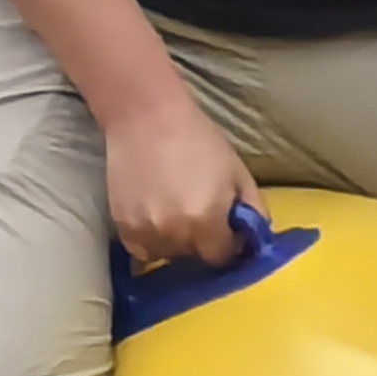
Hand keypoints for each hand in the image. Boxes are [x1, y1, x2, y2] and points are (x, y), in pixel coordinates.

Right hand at [105, 93, 259, 270]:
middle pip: (195, 257)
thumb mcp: (238, 173)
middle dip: (204, 243)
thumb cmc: (199, 140)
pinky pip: (141, 250)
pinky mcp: (122, 225)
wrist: (147, 118)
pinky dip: (151, 241)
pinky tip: (157, 218)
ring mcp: (145, 231)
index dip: (228, 245)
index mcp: (207, 220)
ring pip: (168, 255)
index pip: (221, 256)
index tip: (228, 231)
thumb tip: (255, 239)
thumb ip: (253, 210)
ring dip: (177, 243)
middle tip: (203, 217)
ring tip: (177, 214)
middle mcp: (175, 233)